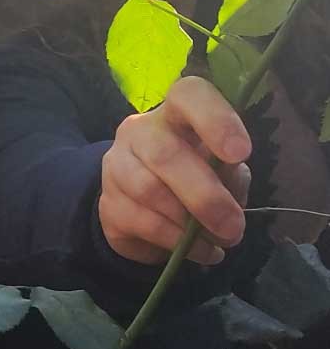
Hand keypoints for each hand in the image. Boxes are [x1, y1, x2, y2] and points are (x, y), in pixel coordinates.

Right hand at [100, 76, 251, 265]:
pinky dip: (175, 241)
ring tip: (218, 243)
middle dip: (205, 195)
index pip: (188, 95)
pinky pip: (142, 222)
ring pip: (149, 190)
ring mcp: (116, 166)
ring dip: (190, 224)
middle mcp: (138, 131)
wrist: (145, 211)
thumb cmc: (195, 179)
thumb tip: (228, 195)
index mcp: (174, 114)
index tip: (240, 154)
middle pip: (165, 154)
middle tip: (233, 226)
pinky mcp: (107, 203)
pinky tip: (199, 252)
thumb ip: (229, 174)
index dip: (216, 120)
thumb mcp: (222, 171)